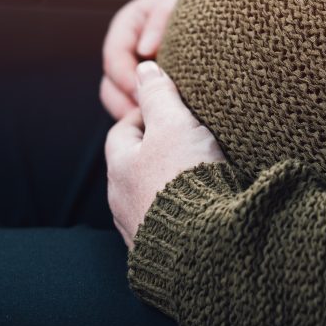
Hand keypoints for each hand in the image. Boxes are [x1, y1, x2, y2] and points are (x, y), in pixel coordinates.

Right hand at [100, 0, 189, 119]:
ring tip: (153, 127)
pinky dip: (152, 114)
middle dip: (123, 100)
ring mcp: (148, 64)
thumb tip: (145, 50)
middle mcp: (136, 43)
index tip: (140, 96)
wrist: (237, 4)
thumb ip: (163, 18)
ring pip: (126, 94)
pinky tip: (167, 126)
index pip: (115, 53)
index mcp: (133, 21)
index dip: (123, 76)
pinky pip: (149, 102)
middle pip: (113, 78)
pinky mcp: (164, 81)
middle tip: (142, 120)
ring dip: (135, 111)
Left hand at [106, 61, 225, 248]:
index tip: (174, 111)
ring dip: (170, 186)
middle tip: (192, 143)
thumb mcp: (175, 126)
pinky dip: (183, 214)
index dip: (147, 116)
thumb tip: (145, 68)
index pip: (124, 130)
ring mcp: (140, 232)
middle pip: (136, 166)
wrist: (204, 248)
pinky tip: (205, 211)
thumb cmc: (186, 181)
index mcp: (120, 168)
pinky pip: (169, 227)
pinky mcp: (162, 256)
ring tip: (203, 177)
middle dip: (160, 153)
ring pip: (151, 198)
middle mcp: (122, 203)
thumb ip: (159, 95)